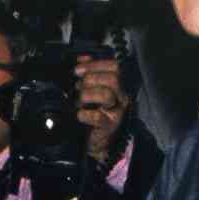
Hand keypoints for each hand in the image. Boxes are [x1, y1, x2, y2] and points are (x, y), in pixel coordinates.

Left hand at [74, 50, 130, 166]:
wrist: (97, 141)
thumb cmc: (94, 114)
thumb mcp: (92, 91)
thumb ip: (89, 73)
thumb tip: (82, 58)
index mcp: (117, 85)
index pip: (114, 66)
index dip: (95, 64)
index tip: (77, 70)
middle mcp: (120, 97)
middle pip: (113, 78)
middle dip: (91, 78)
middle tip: (78, 86)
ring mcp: (116, 112)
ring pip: (107, 95)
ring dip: (87, 94)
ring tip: (79, 101)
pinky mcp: (109, 126)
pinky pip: (97, 116)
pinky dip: (84, 114)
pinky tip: (79, 114)